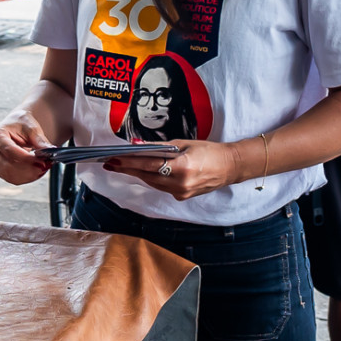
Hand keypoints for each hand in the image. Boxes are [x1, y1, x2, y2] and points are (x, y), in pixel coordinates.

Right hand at [0, 110, 52, 184]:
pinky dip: (26, 177)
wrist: (16, 127)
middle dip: (28, 169)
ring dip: (28, 175)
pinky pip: (12, 178)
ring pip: (9, 175)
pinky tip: (37, 172)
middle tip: (46, 166)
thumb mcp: (32, 128)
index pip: (9, 150)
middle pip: (6, 166)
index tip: (42, 161)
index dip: (26, 158)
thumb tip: (50, 151)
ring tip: (44, 168)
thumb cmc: (21, 124)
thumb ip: (40, 140)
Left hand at [105, 139, 241, 199]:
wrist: (229, 166)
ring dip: (138, 174)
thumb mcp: (183, 143)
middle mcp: (180, 183)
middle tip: (111, 162)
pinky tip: (143, 172)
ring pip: (152, 183)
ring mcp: (181, 192)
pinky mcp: (182, 197)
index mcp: (182, 166)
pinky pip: (161, 187)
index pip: (148, 165)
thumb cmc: (208, 151)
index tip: (113, 159)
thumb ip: (159, 147)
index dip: (128, 162)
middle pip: (147, 176)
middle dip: (128, 169)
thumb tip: (137, 145)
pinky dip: (152, 179)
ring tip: (122, 166)